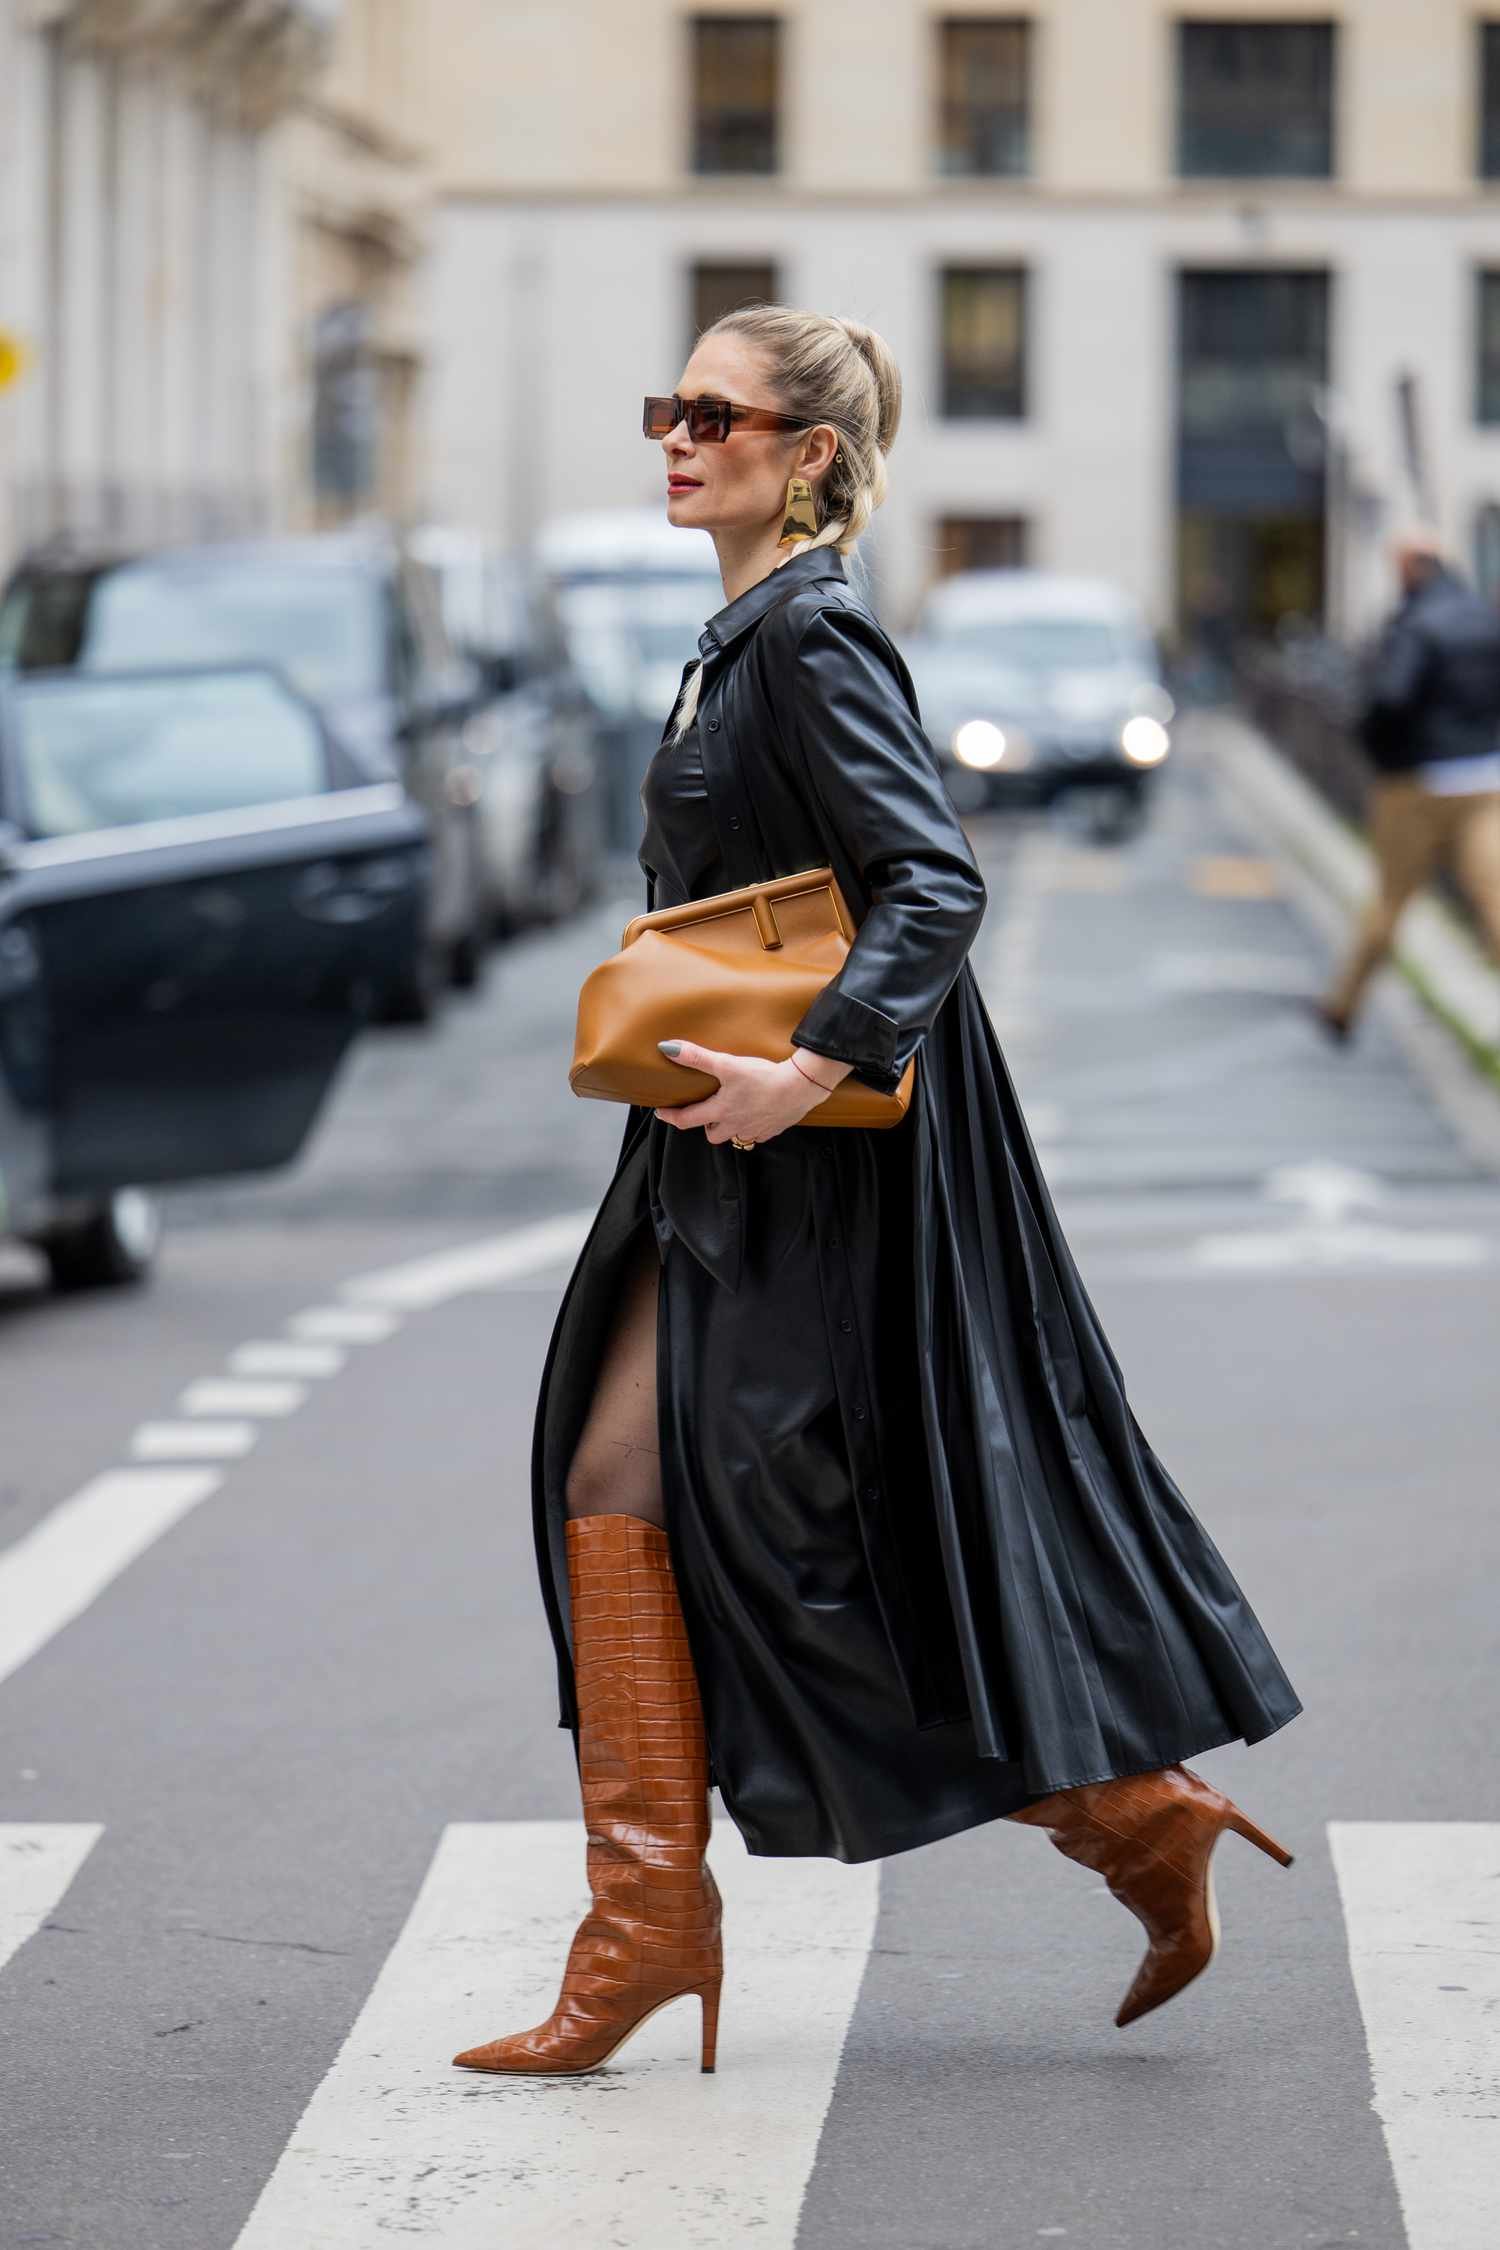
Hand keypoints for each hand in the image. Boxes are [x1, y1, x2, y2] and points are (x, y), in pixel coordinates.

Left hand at [653, 1039, 843, 1143]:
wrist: (800, 1086)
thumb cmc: (764, 1077)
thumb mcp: (727, 1064)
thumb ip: (697, 1057)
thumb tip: (668, 1049)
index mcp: (721, 1111)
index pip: (687, 1120)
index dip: (671, 1116)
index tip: (662, 1112)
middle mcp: (736, 1125)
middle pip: (712, 1135)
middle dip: (705, 1125)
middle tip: (704, 1111)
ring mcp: (755, 1130)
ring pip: (735, 1137)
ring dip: (729, 1128)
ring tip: (730, 1113)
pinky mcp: (773, 1129)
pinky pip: (758, 1134)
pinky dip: (752, 1127)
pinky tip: (755, 1113)